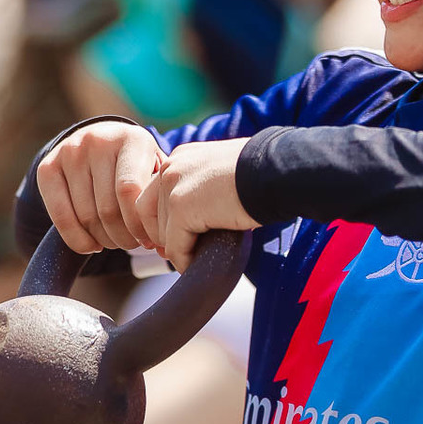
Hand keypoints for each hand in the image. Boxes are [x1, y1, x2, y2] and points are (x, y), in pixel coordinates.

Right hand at [35, 121, 165, 255]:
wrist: (102, 138)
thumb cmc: (137, 166)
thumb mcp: (156, 171)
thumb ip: (160, 200)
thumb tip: (164, 246)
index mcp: (133, 139)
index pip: (130, 192)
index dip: (139, 225)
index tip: (148, 240)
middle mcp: (98, 140)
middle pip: (107, 209)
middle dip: (123, 237)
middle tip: (132, 245)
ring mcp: (70, 152)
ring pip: (86, 216)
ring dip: (103, 240)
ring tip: (116, 242)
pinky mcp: (47, 167)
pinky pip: (60, 216)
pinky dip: (77, 240)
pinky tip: (92, 246)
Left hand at [135, 139, 257, 271]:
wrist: (275, 173)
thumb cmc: (261, 176)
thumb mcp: (222, 176)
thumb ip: (201, 191)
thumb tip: (192, 220)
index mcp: (181, 158)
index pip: (153, 192)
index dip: (160, 219)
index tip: (170, 238)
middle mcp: (172, 167)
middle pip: (147, 211)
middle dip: (160, 235)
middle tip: (176, 253)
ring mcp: (173, 186)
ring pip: (161, 231)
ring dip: (176, 249)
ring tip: (192, 259)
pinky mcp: (181, 207)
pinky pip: (175, 245)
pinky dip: (184, 260)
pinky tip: (196, 265)